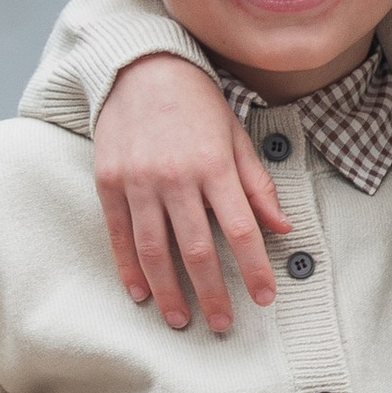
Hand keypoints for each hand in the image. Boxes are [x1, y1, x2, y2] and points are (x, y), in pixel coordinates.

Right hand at [96, 56, 289, 332]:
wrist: (142, 67)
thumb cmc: (197, 102)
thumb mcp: (236, 136)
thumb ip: (257, 184)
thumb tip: (283, 227)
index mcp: (214, 165)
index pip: (241, 229)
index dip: (256, 268)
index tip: (265, 298)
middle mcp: (176, 177)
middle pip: (197, 250)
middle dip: (213, 294)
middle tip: (223, 325)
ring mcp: (138, 181)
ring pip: (155, 250)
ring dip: (170, 291)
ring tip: (181, 320)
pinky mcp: (109, 181)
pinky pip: (119, 234)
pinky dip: (129, 268)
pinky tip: (141, 293)